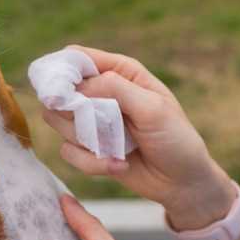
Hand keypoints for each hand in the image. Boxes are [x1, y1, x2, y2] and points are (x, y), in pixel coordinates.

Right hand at [44, 45, 234, 229]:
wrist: (181, 182)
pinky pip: (68, 152)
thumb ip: (115, 89)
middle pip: (60, 90)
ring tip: (117, 147)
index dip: (64, 70)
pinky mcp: (88, 147)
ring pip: (58, 121)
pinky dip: (91, 162)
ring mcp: (92, 121)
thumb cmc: (175, 138)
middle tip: (95, 123)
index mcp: (120, 72)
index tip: (63, 91)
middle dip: (71, 110)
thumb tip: (78, 88)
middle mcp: (101, 93)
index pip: (78, 57)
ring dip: (85, 139)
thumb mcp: (152, 108)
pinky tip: (118, 165)